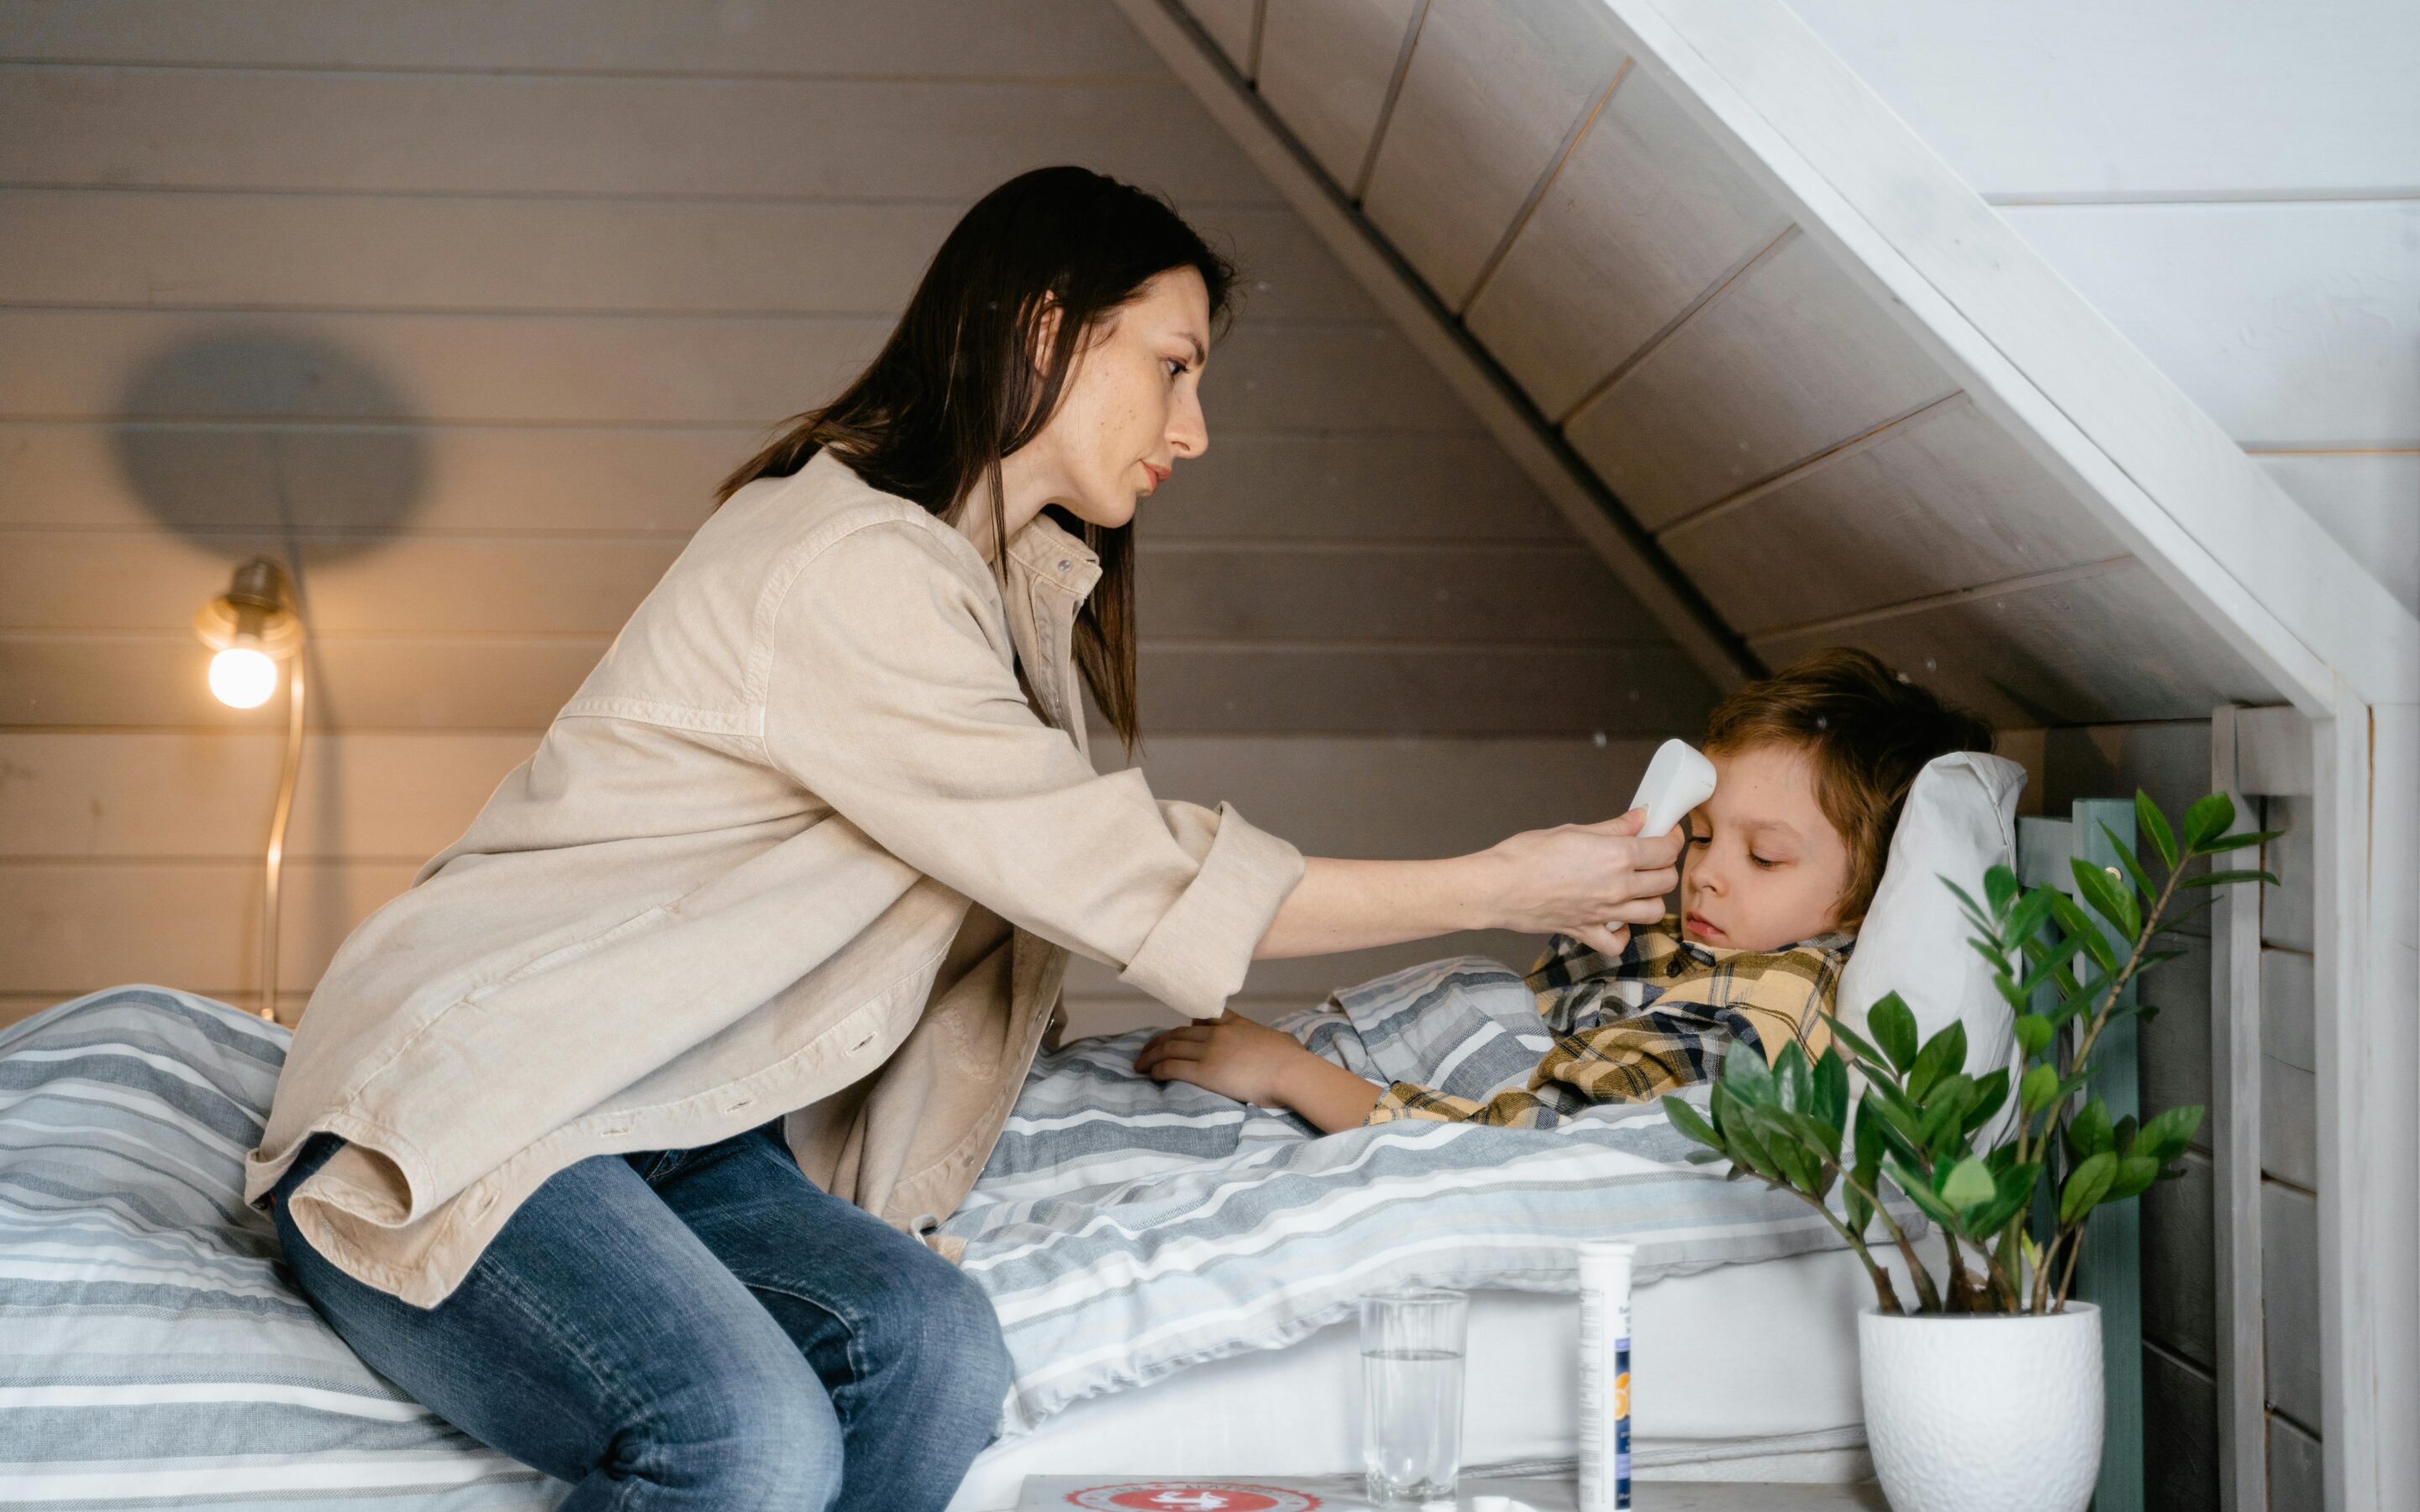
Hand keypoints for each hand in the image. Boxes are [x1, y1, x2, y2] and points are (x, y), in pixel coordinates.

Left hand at [1134, 1011, 1322, 1108]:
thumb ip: (1273, 1039)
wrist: (1291, 1071)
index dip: (1186, 1025)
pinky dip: (1157, 1069)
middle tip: (1146, 1051)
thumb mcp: (1281, 1039)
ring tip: (1139, 1065)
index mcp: (1235, 1023)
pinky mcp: (1204, 1072)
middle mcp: (1217, 1033)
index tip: (1178, 1032)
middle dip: (1158, 1042)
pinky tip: (1150, 1074)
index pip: (1203, 1018)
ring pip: (1169, 1048)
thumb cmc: (1293, 1060)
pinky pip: (1172, 1067)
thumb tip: (1284, 1043)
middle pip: (1178, 1033)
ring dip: (1150, 1056)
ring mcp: (1209, 1051)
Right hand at [1476, 807, 1681, 955]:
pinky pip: (1618, 942)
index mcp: (1618, 856)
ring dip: (1652, 899)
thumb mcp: (1573, 830)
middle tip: (1651, 856)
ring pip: (1654, 912)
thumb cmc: (1527, 855)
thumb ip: (1612, 827)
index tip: (1666, 832)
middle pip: (1666, 881)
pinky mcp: (1588, 931)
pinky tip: (1617, 920)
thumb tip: (1638, 819)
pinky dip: (1623, 934)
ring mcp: (1605, 913)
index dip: (1671, 837)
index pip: (1665, 849)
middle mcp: (1618, 887)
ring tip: (1639, 887)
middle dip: (1665, 866)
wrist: (1499, 887)